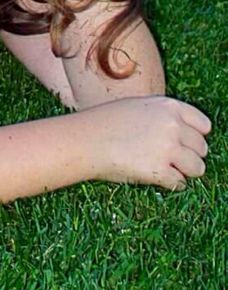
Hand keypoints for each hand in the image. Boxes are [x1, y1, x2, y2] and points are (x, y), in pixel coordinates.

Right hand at [88, 95, 210, 190]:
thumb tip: (184, 133)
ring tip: (165, 168)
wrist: (86, 139)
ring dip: (184, 171)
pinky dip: (170, 183)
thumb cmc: (107, 122)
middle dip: (190, 156)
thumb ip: (164, 116)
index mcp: (168, 106)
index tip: (186, 143)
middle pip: (202, 148)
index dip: (196, 137)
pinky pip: (180, 183)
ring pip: (198, 168)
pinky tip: (154, 175)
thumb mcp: (138, 106)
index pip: (203, 125)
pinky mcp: (160, 170)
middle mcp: (172, 125)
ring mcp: (167, 148)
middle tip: (170, 158)